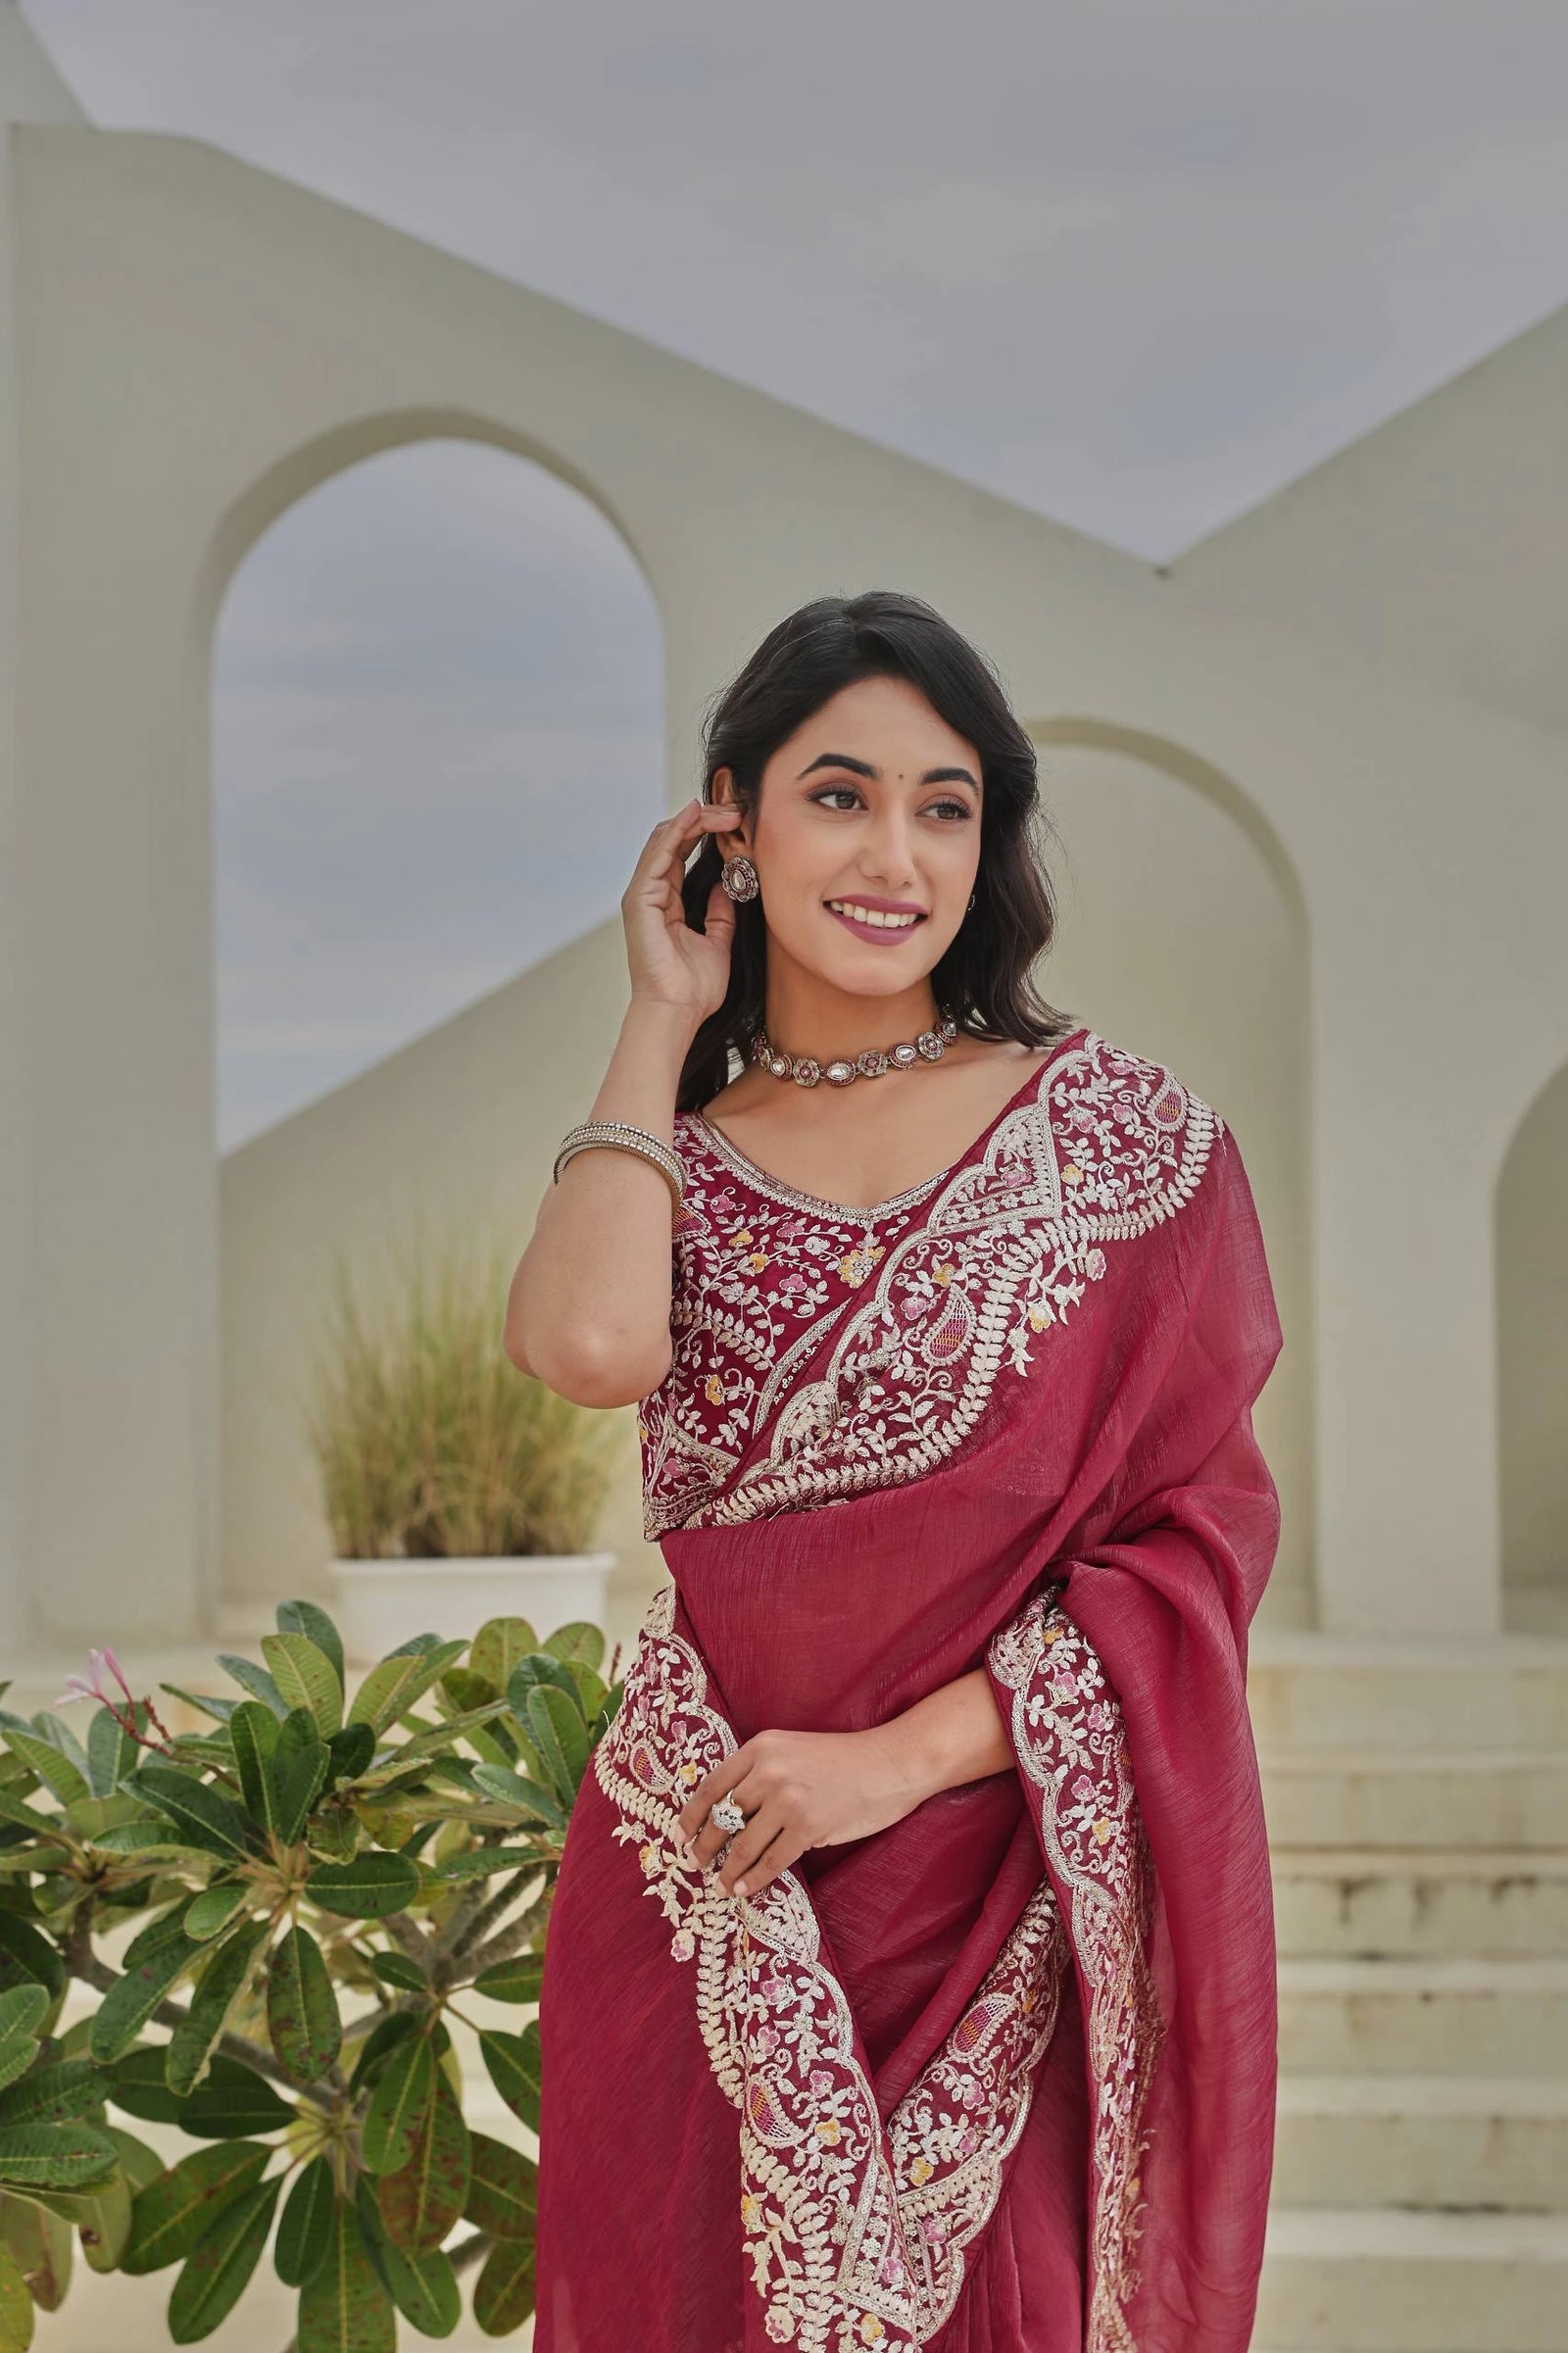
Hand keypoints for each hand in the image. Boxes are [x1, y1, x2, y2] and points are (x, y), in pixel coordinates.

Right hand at [621, 797, 742, 1023]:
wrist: (678, 1011)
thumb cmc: (694, 988)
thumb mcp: (718, 940)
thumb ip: (720, 912)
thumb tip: (728, 884)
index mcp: (666, 903)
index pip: (682, 853)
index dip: (706, 831)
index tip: (737, 821)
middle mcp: (650, 894)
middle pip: (672, 840)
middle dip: (703, 819)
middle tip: (735, 809)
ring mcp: (641, 895)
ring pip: (664, 840)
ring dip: (695, 820)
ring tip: (725, 809)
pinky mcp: (639, 899)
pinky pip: (658, 855)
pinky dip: (677, 831)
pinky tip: (697, 815)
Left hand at [675, 1723, 928, 1900]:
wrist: (888, 1763)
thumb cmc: (841, 1760)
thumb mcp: (791, 1751)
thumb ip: (759, 1773)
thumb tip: (726, 1814)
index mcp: (760, 1747)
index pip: (712, 1785)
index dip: (691, 1815)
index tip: (680, 1834)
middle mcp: (769, 1771)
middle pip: (722, 1817)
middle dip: (704, 1846)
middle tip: (695, 1864)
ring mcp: (788, 1799)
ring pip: (743, 1844)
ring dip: (727, 1870)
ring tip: (720, 1885)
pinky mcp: (809, 1826)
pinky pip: (772, 1861)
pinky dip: (754, 1879)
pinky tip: (745, 1889)